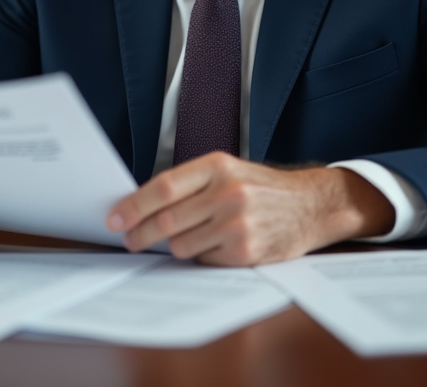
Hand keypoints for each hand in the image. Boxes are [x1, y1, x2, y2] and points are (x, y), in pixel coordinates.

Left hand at [105, 153, 395, 265]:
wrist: (311, 204)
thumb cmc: (262, 188)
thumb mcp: (229, 171)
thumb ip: (190, 185)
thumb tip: (140, 206)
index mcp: (218, 166)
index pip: (163, 187)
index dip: (133, 206)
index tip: (114, 218)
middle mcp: (228, 192)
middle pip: (167, 220)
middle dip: (140, 233)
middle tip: (128, 239)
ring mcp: (237, 223)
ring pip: (182, 245)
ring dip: (174, 247)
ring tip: (184, 239)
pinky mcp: (246, 251)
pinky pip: (204, 260)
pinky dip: (201, 256)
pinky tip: (213, 246)